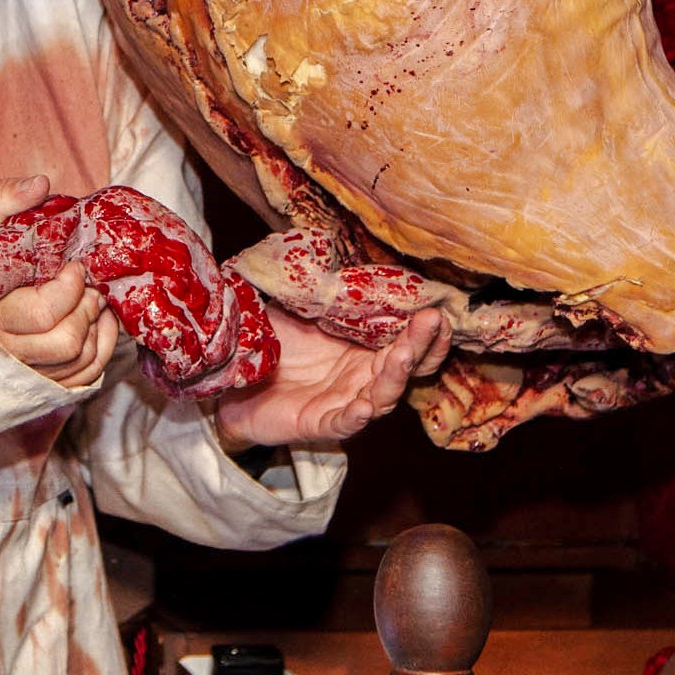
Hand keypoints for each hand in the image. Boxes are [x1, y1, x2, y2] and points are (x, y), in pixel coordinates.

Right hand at [0, 174, 117, 388]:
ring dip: (98, 325)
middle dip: (88, 306)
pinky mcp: (50, 378)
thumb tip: (39, 184)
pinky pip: (89, 373)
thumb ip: (8, 198)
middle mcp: (8, 346)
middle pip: (67, 341)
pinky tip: (98, 320)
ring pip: (81, 359)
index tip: (75, 266)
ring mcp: (30, 366)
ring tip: (93, 298)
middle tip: (89, 283)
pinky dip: (103, 346)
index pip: (43, 314)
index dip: (69, 289)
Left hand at [214, 306, 449, 448]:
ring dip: (395, 376)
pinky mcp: (321, 423)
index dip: (428, 330)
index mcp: (364, 349)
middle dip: (421, 344)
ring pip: (383, 395)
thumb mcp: (297, 309)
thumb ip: (320, 288)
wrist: (235, 383)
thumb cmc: (272, 344)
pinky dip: (356, 417)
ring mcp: (345, 401)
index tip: (440, 308)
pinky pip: (344, 423)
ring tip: (402, 355)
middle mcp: (363, 376)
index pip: (408, 341)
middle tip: (431, 321)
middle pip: (405, 366)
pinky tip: (364, 407)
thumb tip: (331, 250)